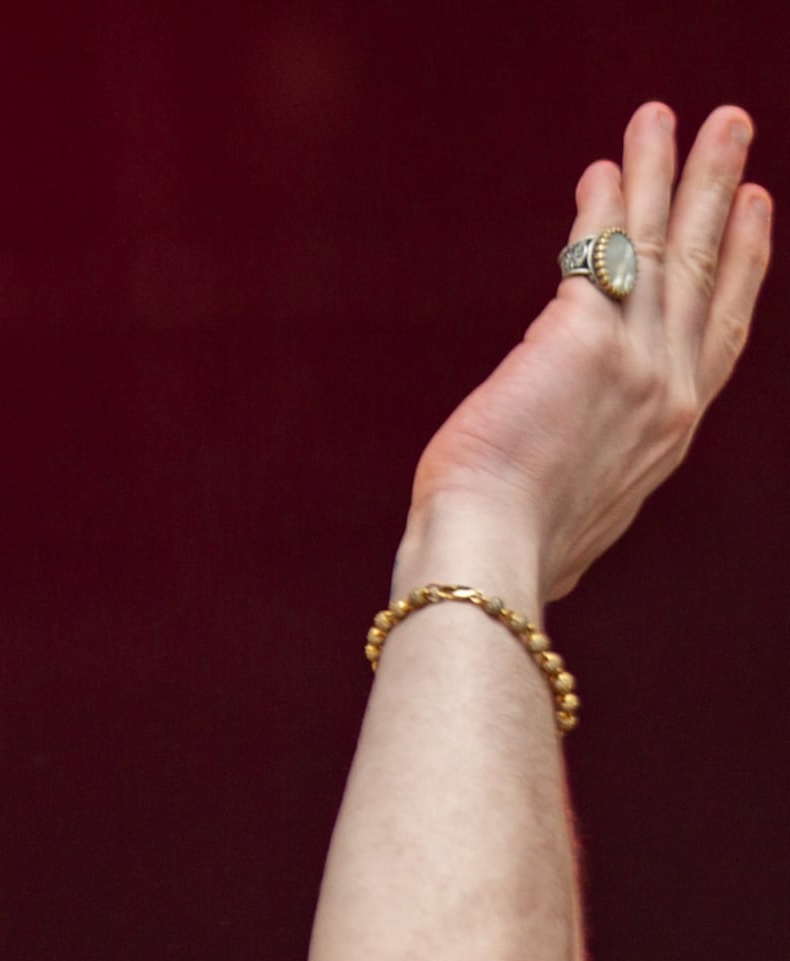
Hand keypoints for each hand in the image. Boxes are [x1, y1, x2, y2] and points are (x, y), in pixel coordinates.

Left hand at [404, 102, 769, 602]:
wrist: (489, 559)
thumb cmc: (504, 553)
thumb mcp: (571, 518)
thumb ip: (584, 482)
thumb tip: (550, 492)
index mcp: (668, 436)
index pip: (721, 332)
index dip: (741, 265)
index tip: (754, 212)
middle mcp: (668, 392)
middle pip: (705, 270)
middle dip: (720, 194)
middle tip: (732, 131)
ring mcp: (635, 363)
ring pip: (663, 246)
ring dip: (671, 175)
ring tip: (674, 119)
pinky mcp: (584, 341)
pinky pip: (597, 254)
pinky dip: (602, 207)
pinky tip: (605, 168)